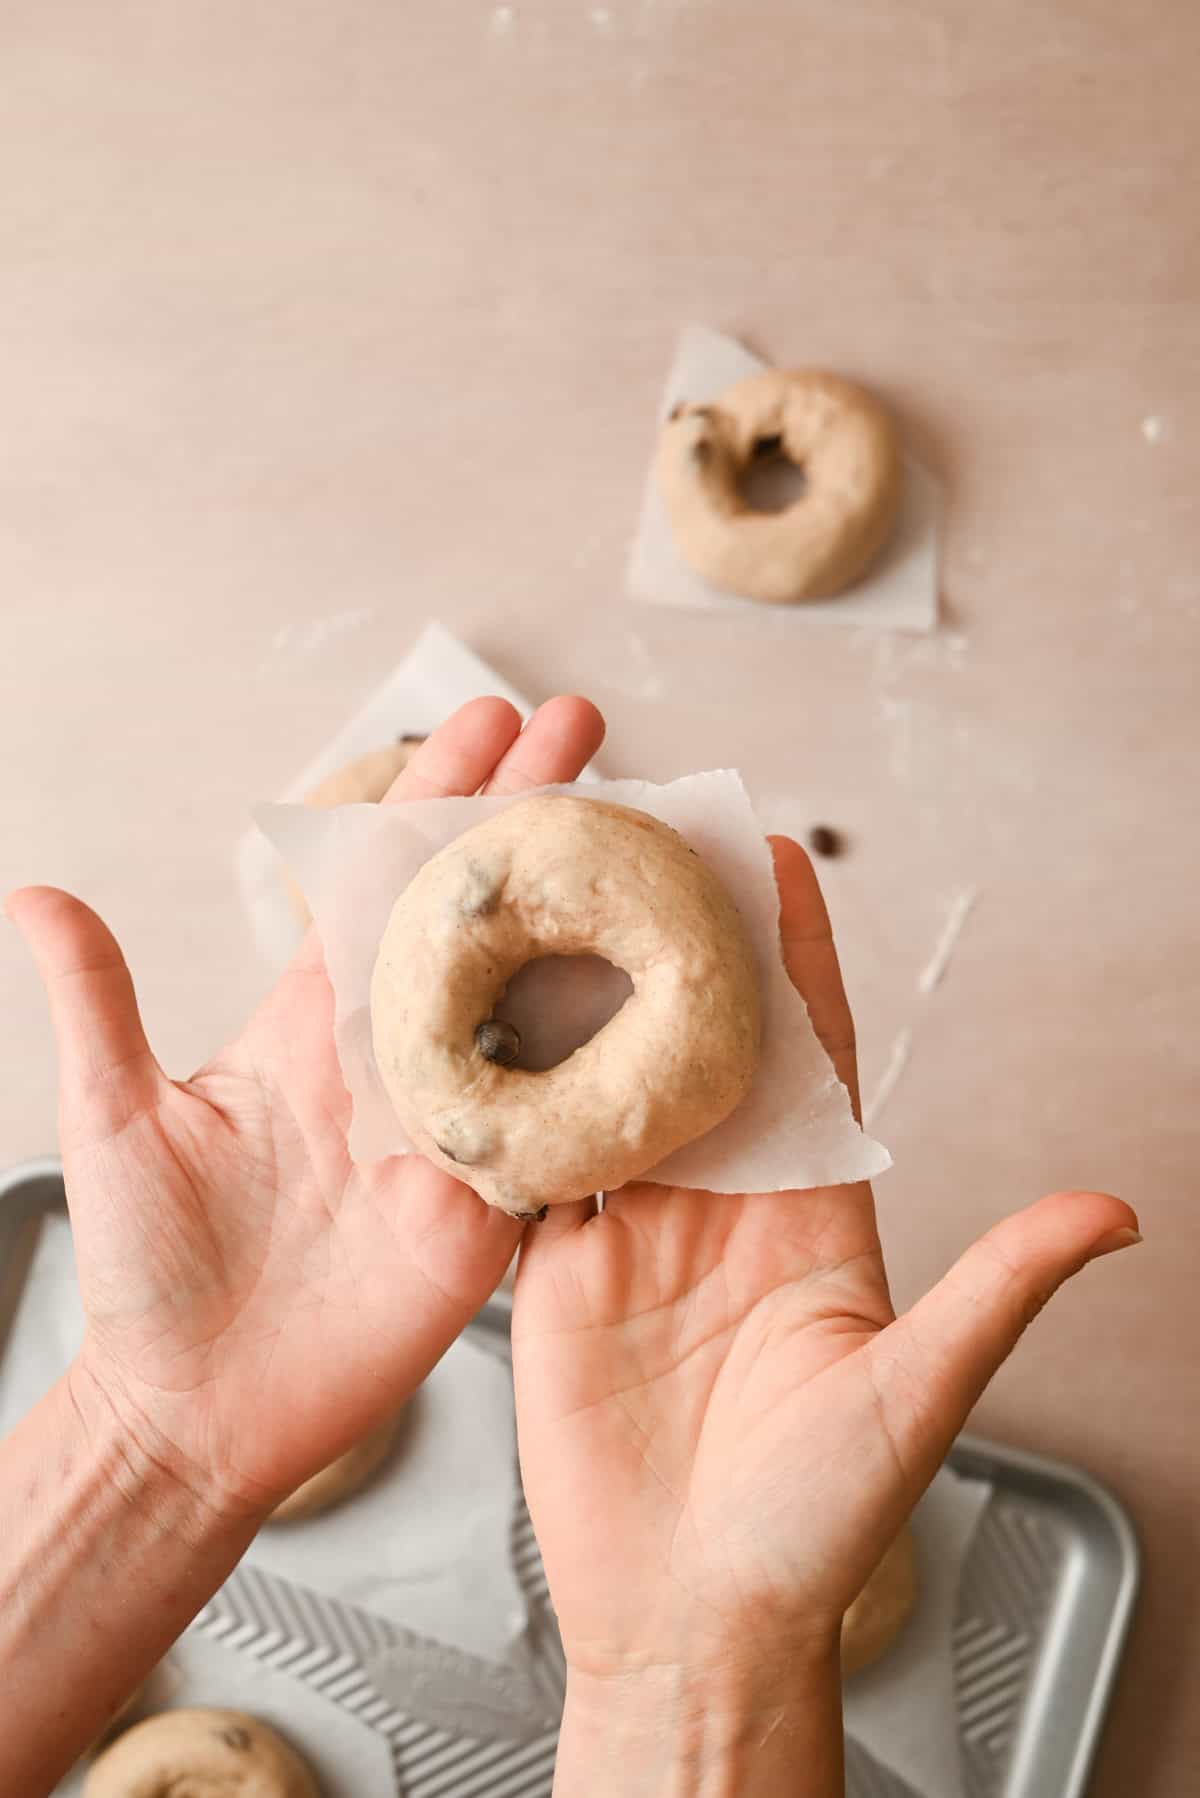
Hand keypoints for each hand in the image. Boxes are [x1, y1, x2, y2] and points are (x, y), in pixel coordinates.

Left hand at [8, 694, 603, 1521]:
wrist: (195, 1407)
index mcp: (315, 1021)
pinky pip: (570, 1125)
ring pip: (543, 1003)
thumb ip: (98, 1003)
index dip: (436, 798)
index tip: (486, 720)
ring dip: (597, 918)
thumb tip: (35, 892)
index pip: (386, 883)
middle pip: (483, 919)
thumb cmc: (152, 1267)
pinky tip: (677, 995)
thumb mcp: (116, 1117)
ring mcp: (457, 1128)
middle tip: (588, 727)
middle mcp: (398, 1058)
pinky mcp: (493, 1206)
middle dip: (534, 817)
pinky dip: (622, 1063)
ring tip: (654, 833)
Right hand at [512, 836, 1137, 1792]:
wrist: (694, 1617)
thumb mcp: (920, 1391)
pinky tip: (492, 1027)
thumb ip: (1000, 1286)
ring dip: (589, 1000)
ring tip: (563, 905)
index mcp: (811, 1211)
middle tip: (652, 844)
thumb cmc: (815, 1524)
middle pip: (697, 1046)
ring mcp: (638, 1232)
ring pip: (611, 1086)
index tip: (776, 860)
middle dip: (677, 946)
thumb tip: (1112, 1211)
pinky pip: (536, 1163)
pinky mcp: (560, 1272)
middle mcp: (723, 1204)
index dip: (792, 955)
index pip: (805, 1054)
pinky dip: (516, 1096)